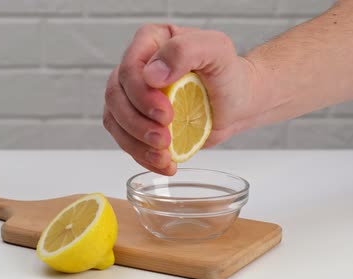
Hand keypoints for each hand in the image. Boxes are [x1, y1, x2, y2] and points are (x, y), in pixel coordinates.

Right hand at [103, 24, 257, 175]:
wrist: (237, 102)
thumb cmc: (229, 74)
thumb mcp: (217, 50)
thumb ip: (185, 51)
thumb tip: (152, 75)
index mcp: (150, 41)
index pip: (129, 69)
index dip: (141, 96)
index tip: (166, 115)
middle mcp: (136, 66)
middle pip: (116, 97)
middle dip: (137, 124)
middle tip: (164, 139)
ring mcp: (132, 95)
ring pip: (115, 121)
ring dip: (136, 143)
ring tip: (164, 156)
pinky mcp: (136, 119)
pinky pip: (125, 140)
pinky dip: (141, 155)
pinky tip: (163, 163)